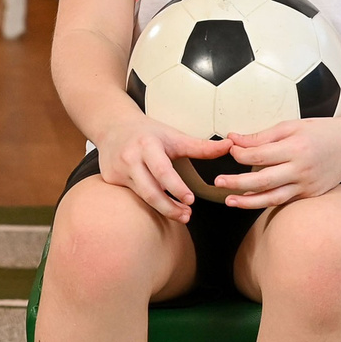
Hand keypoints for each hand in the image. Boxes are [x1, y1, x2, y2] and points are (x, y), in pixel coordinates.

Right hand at [91, 106, 222, 223]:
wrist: (112, 126)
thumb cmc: (147, 132)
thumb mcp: (174, 136)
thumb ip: (201, 146)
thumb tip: (230, 147)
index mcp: (147, 145)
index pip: (162, 170)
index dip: (176, 188)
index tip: (191, 200)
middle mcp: (129, 158)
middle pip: (150, 190)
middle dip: (169, 207)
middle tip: (187, 215)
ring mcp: (117, 171)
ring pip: (141, 196)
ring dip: (162, 209)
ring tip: (181, 215)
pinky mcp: (110, 180)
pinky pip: (132, 197)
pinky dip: (148, 204)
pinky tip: (162, 207)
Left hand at [210, 115, 340, 209]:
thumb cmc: (321, 131)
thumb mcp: (292, 126)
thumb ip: (262, 136)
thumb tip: (233, 139)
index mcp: (296, 147)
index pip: (261, 155)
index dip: (240, 154)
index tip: (229, 149)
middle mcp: (302, 169)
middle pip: (264, 179)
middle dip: (237, 182)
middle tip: (217, 182)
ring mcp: (308, 185)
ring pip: (273, 197)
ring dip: (248, 201)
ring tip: (229, 201)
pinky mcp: (311, 195)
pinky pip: (284, 201)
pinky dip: (266, 202)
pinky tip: (249, 201)